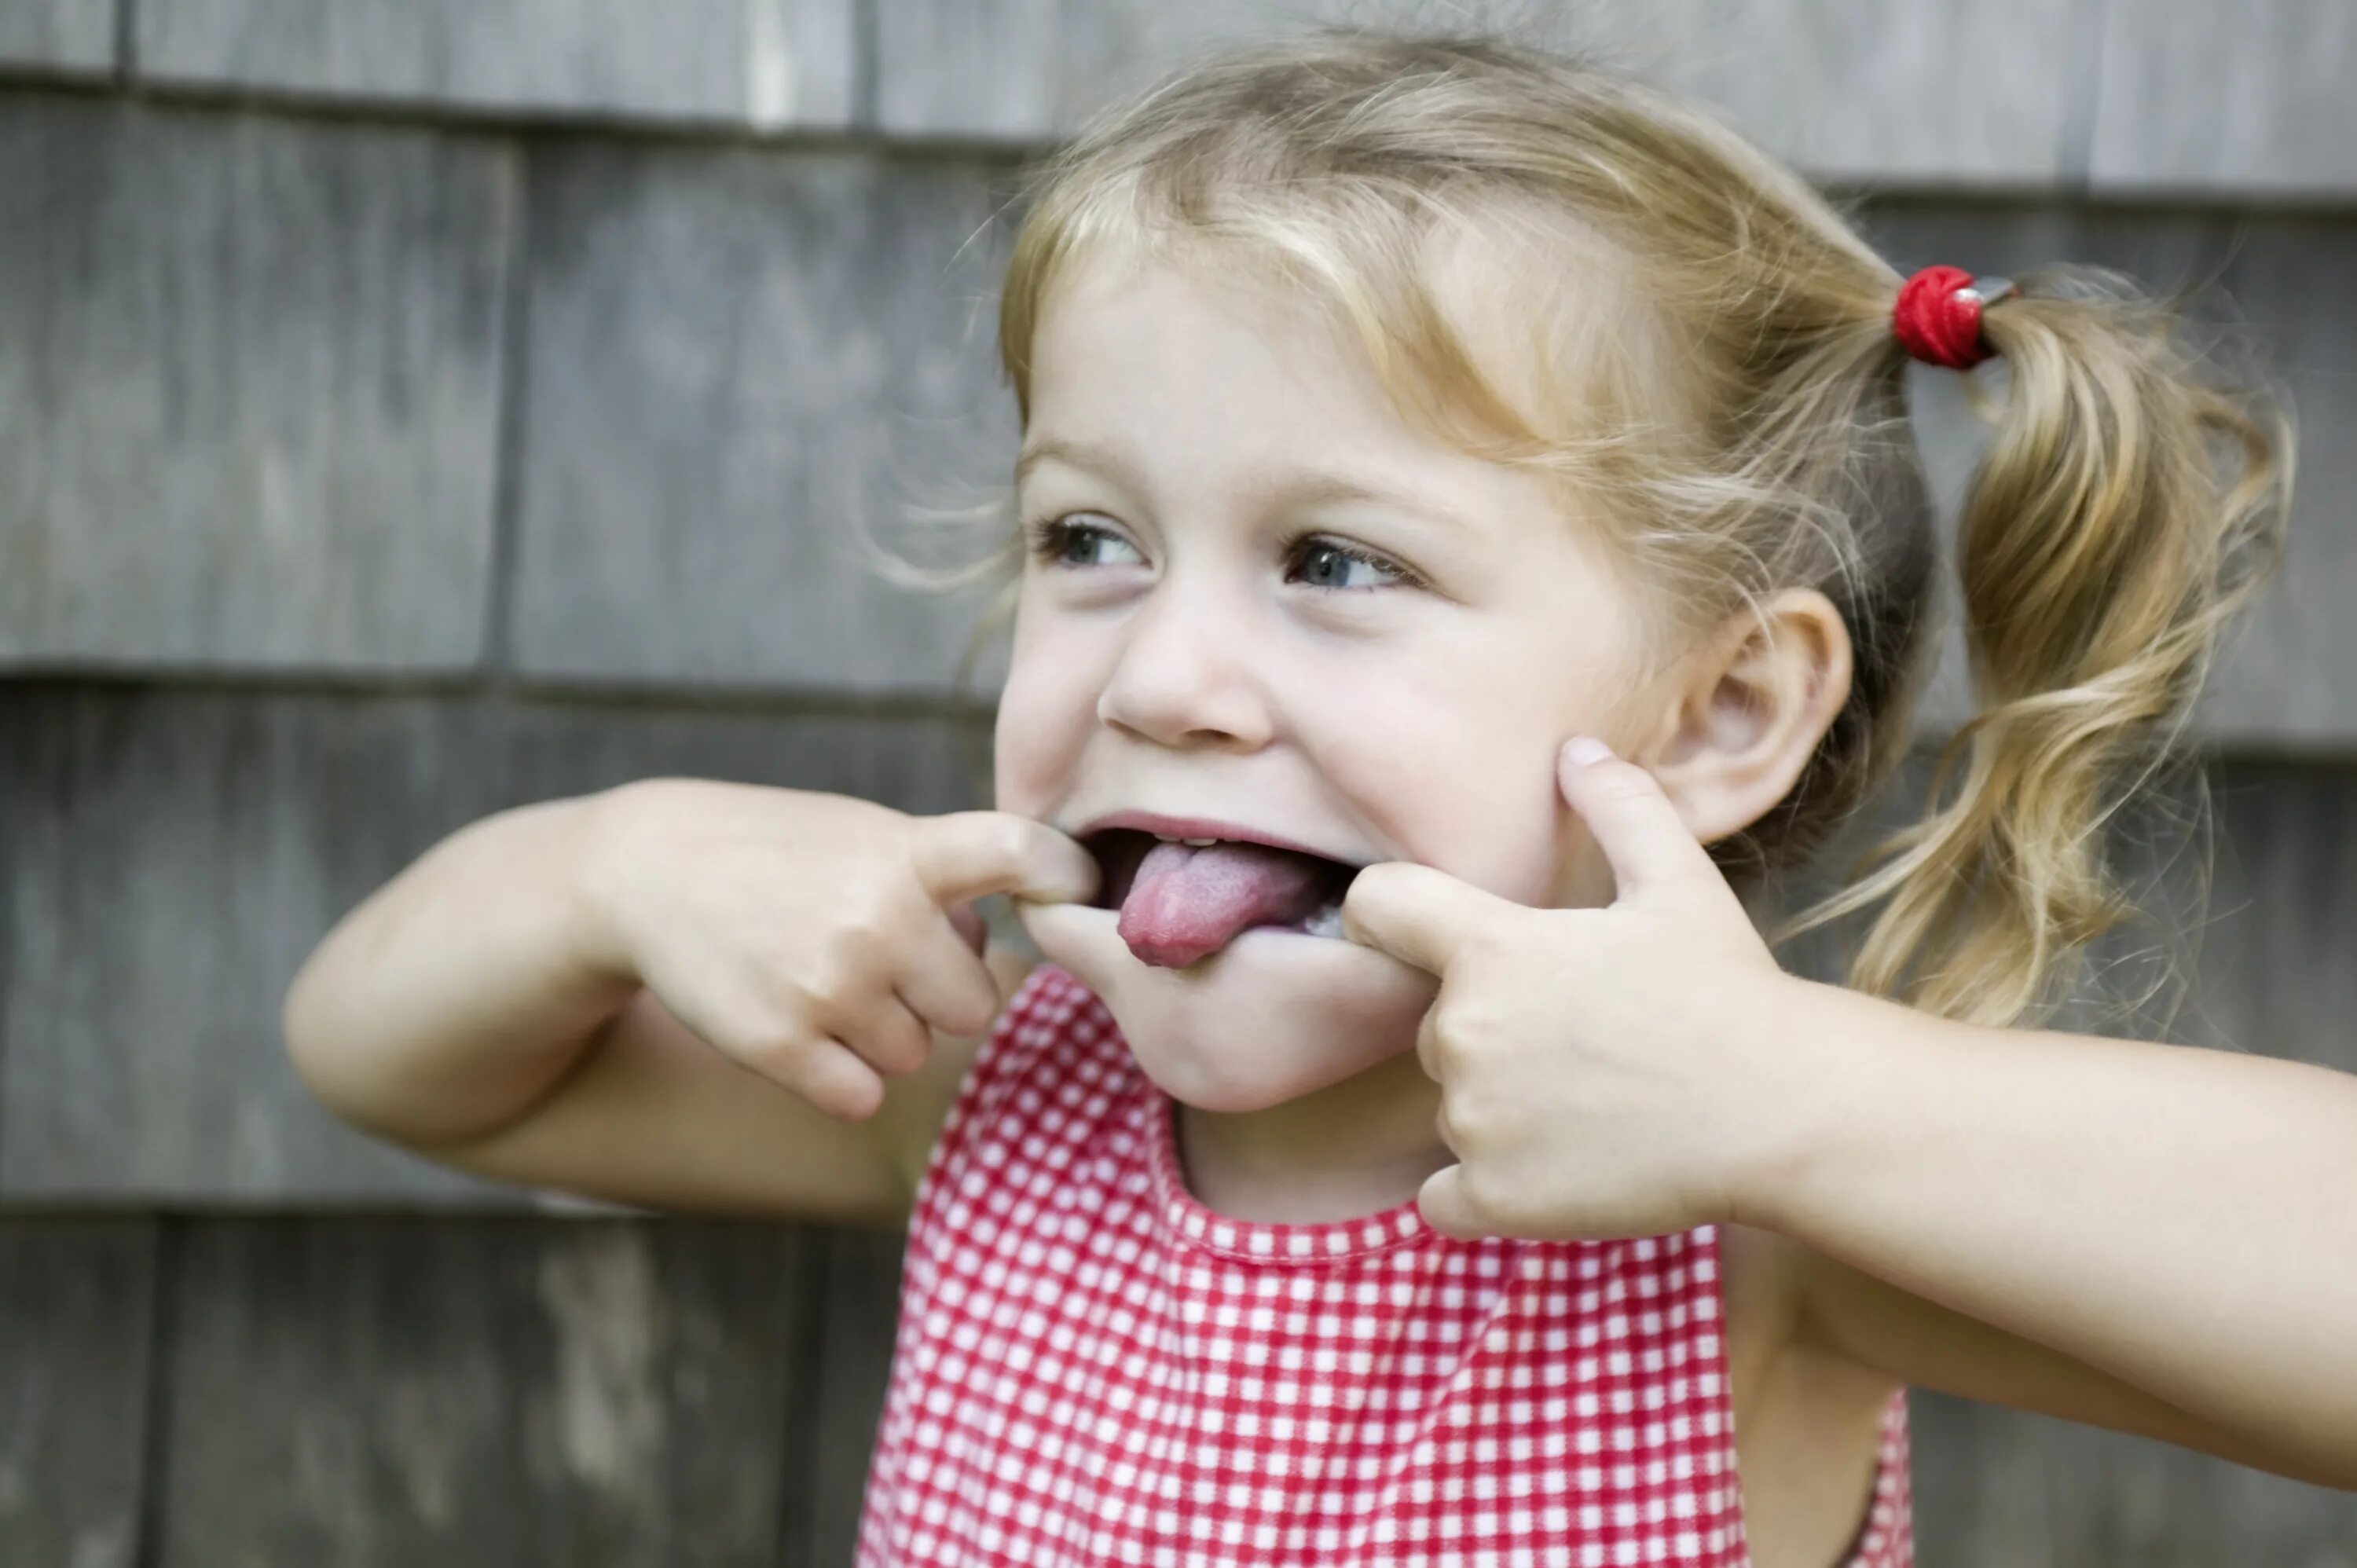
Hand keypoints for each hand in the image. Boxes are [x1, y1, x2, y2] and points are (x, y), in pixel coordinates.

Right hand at [577, 781, 1096, 1119]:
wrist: (649, 872)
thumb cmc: (785, 855)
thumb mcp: (867, 833)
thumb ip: (945, 878)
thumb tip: (1015, 948)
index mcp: (908, 852)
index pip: (1020, 853)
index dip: (1065, 878)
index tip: (1081, 890)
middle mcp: (878, 919)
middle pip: (972, 1005)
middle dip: (936, 994)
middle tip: (880, 960)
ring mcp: (829, 986)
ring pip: (913, 1054)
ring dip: (881, 1032)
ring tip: (825, 979)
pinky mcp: (780, 1046)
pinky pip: (860, 1096)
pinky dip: (840, 1075)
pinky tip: (803, 1026)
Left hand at [1341, 739, 1828, 1240]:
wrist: (1781, 1111)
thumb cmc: (1728, 989)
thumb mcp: (1679, 879)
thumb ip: (1618, 806)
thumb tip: (1577, 749)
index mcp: (1490, 950)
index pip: (1376, 906)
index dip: (1385, 913)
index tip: (1412, 933)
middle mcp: (1463, 1033)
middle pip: (1434, 1024)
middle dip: (1489, 1028)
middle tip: (1582, 1039)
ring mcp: (1474, 1122)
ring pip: (1453, 1106)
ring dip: (1499, 1107)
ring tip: (1593, 1104)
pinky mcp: (1493, 1198)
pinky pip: (1441, 1199)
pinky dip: (1477, 1188)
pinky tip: (1546, 1170)